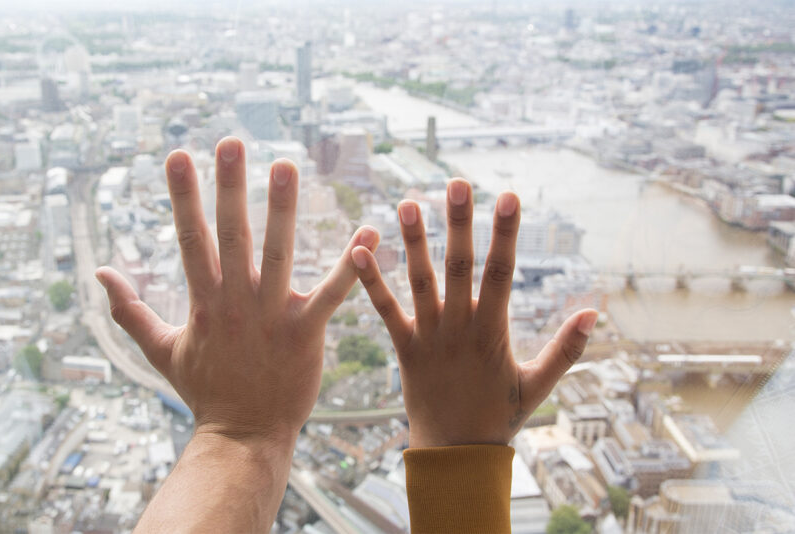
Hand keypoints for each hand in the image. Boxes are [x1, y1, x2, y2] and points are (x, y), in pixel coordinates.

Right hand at [96, 137, 378, 445]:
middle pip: (230, 236)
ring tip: (286, 166)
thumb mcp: (159, 350)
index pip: (189, 239)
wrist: (243, 437)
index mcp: (203, 302)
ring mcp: (271, 316)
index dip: (183, 196)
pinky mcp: (305, 333)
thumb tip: (100, 272)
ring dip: (283, 210)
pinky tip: (369, 231)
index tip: (177, 155)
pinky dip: (351, 264)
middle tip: (232, 143)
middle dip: (229, 188)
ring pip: (278, 254)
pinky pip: (332, 293)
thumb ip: (128, 310)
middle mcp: (235, 302)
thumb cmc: (204, 391)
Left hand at [350, 180, 596, 446]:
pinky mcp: (404, 349)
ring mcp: (429, 337)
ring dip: (414, 242)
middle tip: (456, 183)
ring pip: (421, 282)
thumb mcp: (539, 385)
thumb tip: (595, 311)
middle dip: (459, 223)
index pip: (502, 272)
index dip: (504, 234)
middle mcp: (460, 328)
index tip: (508, 196)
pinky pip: (386, 311)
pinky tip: (359, 251)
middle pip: (460, 267)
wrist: (455, 456)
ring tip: (408, 202)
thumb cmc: (500, 418)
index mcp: (493, 332)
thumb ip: (567, 348)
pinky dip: (373, 282)